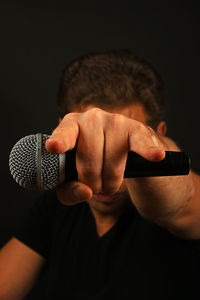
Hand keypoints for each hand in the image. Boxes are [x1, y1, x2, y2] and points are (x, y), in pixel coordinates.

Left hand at [45, 107, 165, 203]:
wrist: (122, 149)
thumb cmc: (92, 163)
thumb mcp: (73, 178)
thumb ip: (69, 190)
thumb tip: (86, 192)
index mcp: (71, 125)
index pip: (64, 133)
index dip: (59, 141)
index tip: (54, 147)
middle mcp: (91, 118)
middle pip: (90, 162)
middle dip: (93, 183)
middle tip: (96, 186)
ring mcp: (115, 121)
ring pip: (112, 164)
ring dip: (112, 183)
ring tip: (110, 183)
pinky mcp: (137, 129)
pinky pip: (141, 143)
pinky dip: (148, 152)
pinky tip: (156, 156)